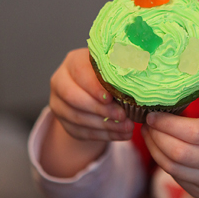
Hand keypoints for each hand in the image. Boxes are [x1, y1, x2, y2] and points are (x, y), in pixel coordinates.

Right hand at [40, 48, 133, 177]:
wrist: (94, 91)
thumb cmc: (108, 74)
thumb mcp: (112, 67)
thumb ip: (120, 67)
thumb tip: (139, 69)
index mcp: (72, 62)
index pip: (79, 72)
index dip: (94, 86)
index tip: (111, 97)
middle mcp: (60, 81)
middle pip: (73, 97)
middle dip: (100, 109)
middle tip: (123, 115)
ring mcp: (59, 103)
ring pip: (77, 118)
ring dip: (104, 125)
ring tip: (127, 127)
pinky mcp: (64, 122)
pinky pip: (81, 132)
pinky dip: (103, 135)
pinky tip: (121, 135)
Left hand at [142, 78, 198, 197]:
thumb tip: (185, 63)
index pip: (192, 132)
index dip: (166, 123)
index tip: (152, 112)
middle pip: (178, 152)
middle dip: (155, 136)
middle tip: (145, 121)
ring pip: (172, 168)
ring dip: (154, 149)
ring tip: (149, 132)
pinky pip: (176, 177)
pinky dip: (164, 161)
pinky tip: (161, 146)